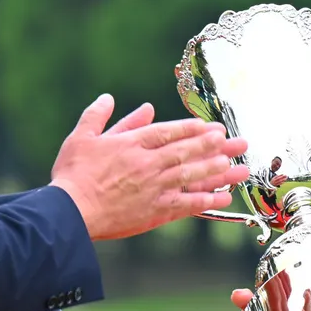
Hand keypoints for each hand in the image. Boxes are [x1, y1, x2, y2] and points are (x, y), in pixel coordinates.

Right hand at [49, 94, 248, 239]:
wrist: (70, 212)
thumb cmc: (73, 174)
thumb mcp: (82, 137)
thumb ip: (99, 116)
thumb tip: (110, 98)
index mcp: (132, 143)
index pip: (169, 132)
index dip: (194, 129)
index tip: (213, 127)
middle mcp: (148, 163)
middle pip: (188, 152)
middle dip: (217, 146)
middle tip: (240, 143)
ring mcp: (154, 188)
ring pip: (193, 176)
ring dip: (219, 171)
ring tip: (239, 168)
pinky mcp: (154, 211)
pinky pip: (186, 204)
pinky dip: (206, 200)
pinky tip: (224, 198)